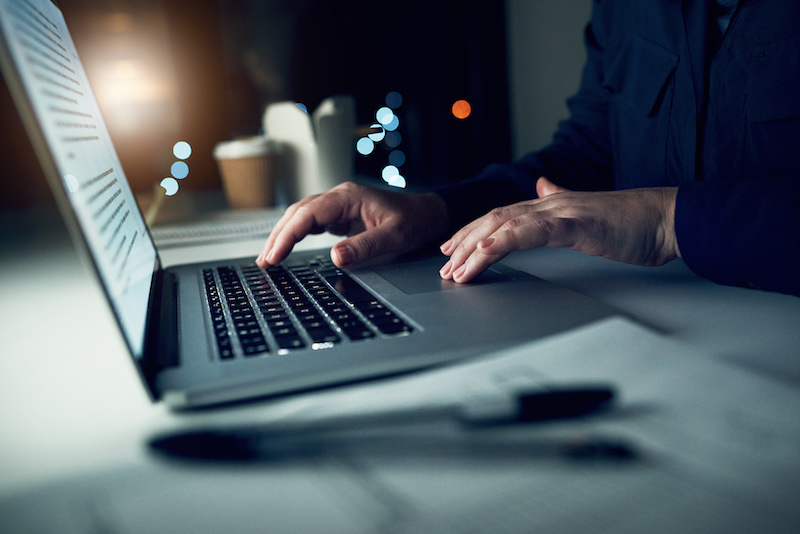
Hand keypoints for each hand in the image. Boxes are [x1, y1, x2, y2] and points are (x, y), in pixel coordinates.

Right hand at [257, 181, 449, 267]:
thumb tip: (336, 258)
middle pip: (298, 213)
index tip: (274, 256)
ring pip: (301, 216)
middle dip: (278, 236)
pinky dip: (296, 234)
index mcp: (348, 197)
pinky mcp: (341, 214)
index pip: (308, 214)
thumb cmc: (414, 222)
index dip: (288, 235)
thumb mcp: (394, 237)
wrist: (428, 214)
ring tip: (268, 258)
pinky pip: (312, 222)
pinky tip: (286, 247)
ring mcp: (339, 204)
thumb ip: (365, 246)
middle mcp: (339, 197)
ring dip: (284, 235)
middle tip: (264, 262)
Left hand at [439, 177, 679, 282]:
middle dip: (464, 243)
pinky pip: (531, 231)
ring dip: (474, 248)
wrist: (668, 218)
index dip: (472, 232)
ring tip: (456, 269)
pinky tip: (484, 251)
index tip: (453, 250)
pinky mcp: (574, 223)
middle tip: (444, 267)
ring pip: (504, 225)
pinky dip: (503, 241)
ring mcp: (561, 211)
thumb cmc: (633, 222)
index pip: (501, 217)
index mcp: (551, 205)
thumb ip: (562, 201)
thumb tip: (543, 185)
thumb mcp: (588, 214)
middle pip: (493, 219)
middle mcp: (550, 204)